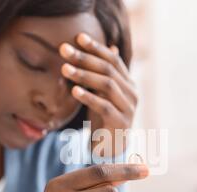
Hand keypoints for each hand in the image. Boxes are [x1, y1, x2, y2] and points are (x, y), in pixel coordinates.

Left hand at [59, 33, 137, 156]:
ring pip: (107, 85)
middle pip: (108, 69)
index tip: (77, 37)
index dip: (96, 47)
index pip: (113, 60)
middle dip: (85, 58)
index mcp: (128, 84)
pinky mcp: (121, 122)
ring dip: (84, 75)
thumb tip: (110, 47)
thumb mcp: (103, 94)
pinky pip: (104, 106)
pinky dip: (88, 97)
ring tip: (64, 69)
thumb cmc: (104, 119)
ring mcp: (129, 108)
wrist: (111, 149)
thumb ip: (104, 74)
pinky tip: (74, 90)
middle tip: (64, 50)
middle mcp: (132, 93)